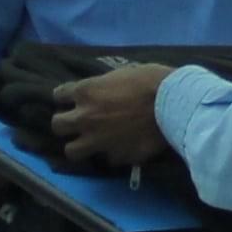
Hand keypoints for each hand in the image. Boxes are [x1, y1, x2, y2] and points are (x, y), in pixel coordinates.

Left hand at [52, 63, 177, 170]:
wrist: (174, 104)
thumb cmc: (151, 80)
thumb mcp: (122, 74)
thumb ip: (105, 86)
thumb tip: (102, 92)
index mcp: (86, 91)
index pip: (58, 95)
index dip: (65, 98)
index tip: (72, 99)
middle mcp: (85, 117)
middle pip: (57, 126)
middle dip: (64, 124)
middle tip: (76, 123)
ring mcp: (98, 140)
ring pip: (71, 151)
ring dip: (79, 145)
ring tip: (90, 142)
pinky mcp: (116, 156)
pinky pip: (107, 158)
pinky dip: (113, 153)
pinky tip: (122, 147)